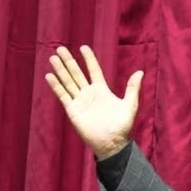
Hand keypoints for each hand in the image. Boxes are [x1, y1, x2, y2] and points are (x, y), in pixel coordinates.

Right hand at [45, 45, 143, 159]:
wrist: (111, 143)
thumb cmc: (122, 126)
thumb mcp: (130, 105)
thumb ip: (132, 88)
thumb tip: (140, 72)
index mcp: (102, 90)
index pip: (94, 70)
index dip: (89, 59)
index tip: (83, 47)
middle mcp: (89, 93)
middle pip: (77, 73)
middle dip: (69, 61)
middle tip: (61, 48)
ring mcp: (79, 101)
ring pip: (68, 82)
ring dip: (60, 70)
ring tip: (53, 58)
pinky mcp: (72, 110)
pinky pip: (63, 95)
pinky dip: (56, 86)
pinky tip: (49, 76)